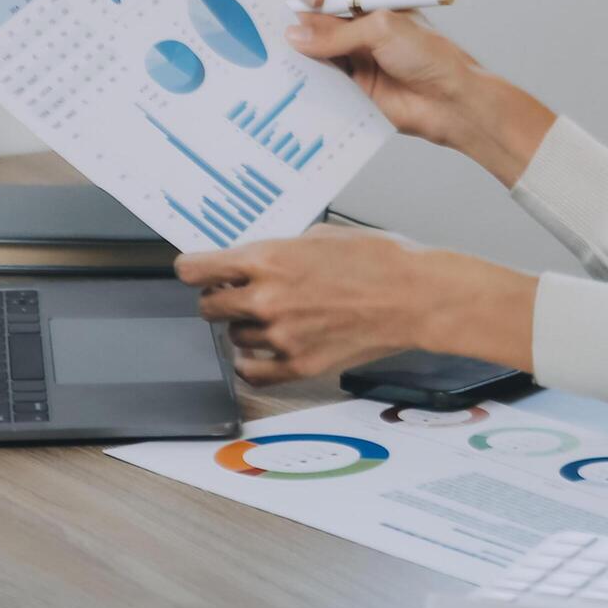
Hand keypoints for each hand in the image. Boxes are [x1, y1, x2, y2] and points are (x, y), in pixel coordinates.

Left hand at [174, 225, 536, 384]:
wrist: (415, 296)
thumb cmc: (379, 260)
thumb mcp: (320, 234)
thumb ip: (279, 250)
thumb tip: (255, 260)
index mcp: (267, 259)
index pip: (194, 270)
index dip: (192, 270)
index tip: (195, 272)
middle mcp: (266, 299)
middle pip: (208, 307)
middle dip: (220, 298)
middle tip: (239, 294)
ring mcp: (281, 336)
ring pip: (234, 338)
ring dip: (245, 327)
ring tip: (273, 317)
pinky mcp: (299, 365)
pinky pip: (252, 372)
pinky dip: (252, 363)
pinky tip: (263, 352)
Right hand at [288, 0, 555, 184]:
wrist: (450, 101)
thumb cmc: (431, 56)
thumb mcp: (383, 30)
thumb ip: (337, 32)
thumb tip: (296, 34)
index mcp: (368, 2)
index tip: (309, 0)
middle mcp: (357, 28)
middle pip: (313, 18)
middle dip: (297, 23)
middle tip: (285, 35)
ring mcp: (353, 58)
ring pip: (312, 52)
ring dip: (300, 56)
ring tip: (290, 62)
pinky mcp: (350, 89)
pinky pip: (320, 83)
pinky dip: (308, 83)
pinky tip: (302, 85)